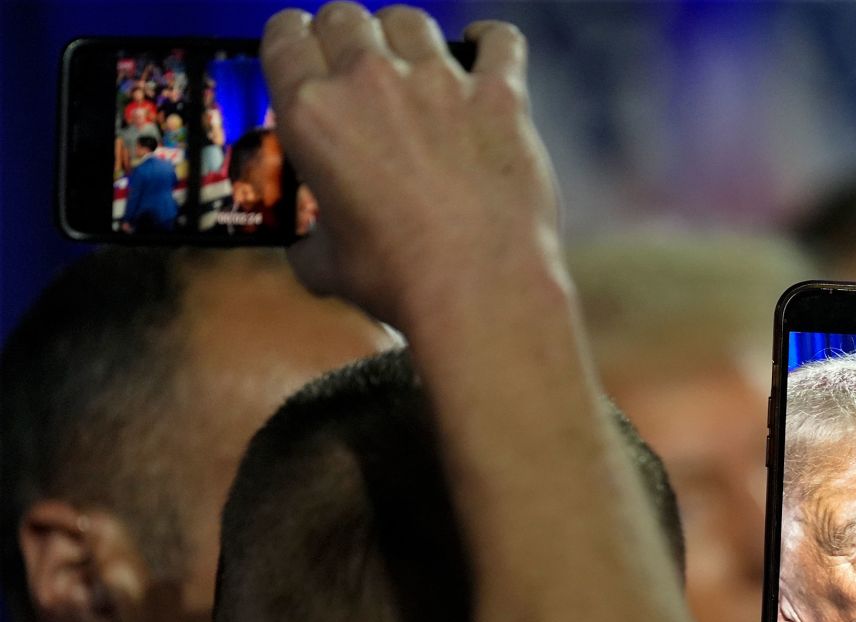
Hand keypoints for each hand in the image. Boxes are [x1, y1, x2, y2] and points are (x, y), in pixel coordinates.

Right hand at [261, 4, 560, 331]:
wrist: (480, 288)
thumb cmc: (402, 280)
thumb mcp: (328, 265)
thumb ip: (310, 242)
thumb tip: (307, 252)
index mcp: (312, 113)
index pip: (285, 37)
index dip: (293, 43)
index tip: (304, 55)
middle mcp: (370, 82)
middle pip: (344, 18)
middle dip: (346, 36)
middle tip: (356, 68)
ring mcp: (438, 83)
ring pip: (409, 20)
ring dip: (405, 36)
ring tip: (413, 64)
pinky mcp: (499, 96)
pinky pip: (499, 41)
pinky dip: (491, 41)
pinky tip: (485, 50)